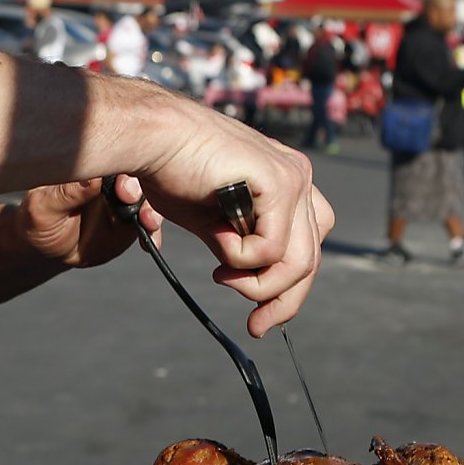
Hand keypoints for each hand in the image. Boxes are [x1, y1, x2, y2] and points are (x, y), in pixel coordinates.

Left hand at [11, 177, 161, 271]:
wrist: (47, 248)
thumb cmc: (39, 220)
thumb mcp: (44, 208)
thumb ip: (66, 193)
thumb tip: (92, 178)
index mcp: (92, 166)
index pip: (113, 154)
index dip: (123, 163)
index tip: (121, 183)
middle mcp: (112, 179)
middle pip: (138, 174)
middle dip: (141, 186)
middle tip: (130, 199)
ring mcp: (125, 200)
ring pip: (149, 198)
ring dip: (152, 210)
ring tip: (147, 223)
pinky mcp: (132, 221)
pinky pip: (149, 225)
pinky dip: (153, 233)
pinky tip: (151, 243)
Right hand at [130, 104, 336, 336]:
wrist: (153, 138)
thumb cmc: (172, 172)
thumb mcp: (214, 222)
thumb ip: (240, 247)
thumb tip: (253, 285)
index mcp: (287, 184)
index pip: (308, 248)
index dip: (289, 290)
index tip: (261, 320)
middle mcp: (299, 177)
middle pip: (310, 260)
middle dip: (282, 301)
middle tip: (256, 325)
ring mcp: (294, 177)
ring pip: (298, 261)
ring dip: (258, 283)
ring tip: (222, 274)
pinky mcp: (280, 181)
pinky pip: (274, 248)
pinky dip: (243, 258)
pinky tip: (217, 241)